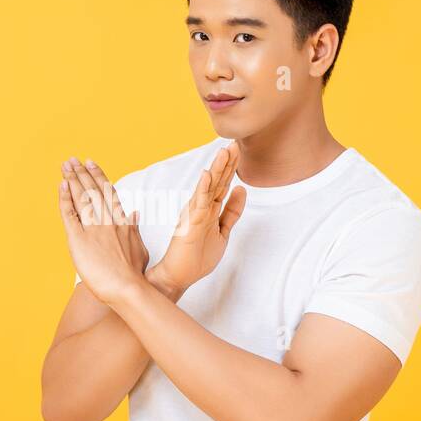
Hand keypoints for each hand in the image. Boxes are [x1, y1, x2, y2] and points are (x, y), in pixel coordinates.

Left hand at [58, 156, 146, 304]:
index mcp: (122, 221)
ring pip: (81, 197)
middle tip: (72, 160)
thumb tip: (134, 214)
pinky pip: (70, 214)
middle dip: (82, 173)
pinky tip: (62, 186)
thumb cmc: (135, 274)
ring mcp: (93, 228)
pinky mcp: (79, 239)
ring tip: (65, 166)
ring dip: (72, 179)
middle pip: (93, 190)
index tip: (91, 164)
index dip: (98, 176)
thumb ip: (134, 228)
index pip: (108, 192)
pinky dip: (65, 198)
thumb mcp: (139, 247)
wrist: (128, 289)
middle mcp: (108, 220)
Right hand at [149, 141, 245, 291]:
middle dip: (226, 163)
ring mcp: (194, 214)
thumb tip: (242, 190)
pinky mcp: (189, 224)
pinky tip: (207, 175)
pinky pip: (197, 204)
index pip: (222, 184)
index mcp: (208, 209)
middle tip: (234, 143)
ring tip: (223, 151)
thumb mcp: (223, 231)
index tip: (237, 150)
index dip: (230, 167)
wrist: (178, 276)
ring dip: (216, 169)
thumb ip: (232, 212)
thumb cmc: (197, 257)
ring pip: (207, 188)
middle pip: (216, 181)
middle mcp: (200, 208)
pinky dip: (202, 189)